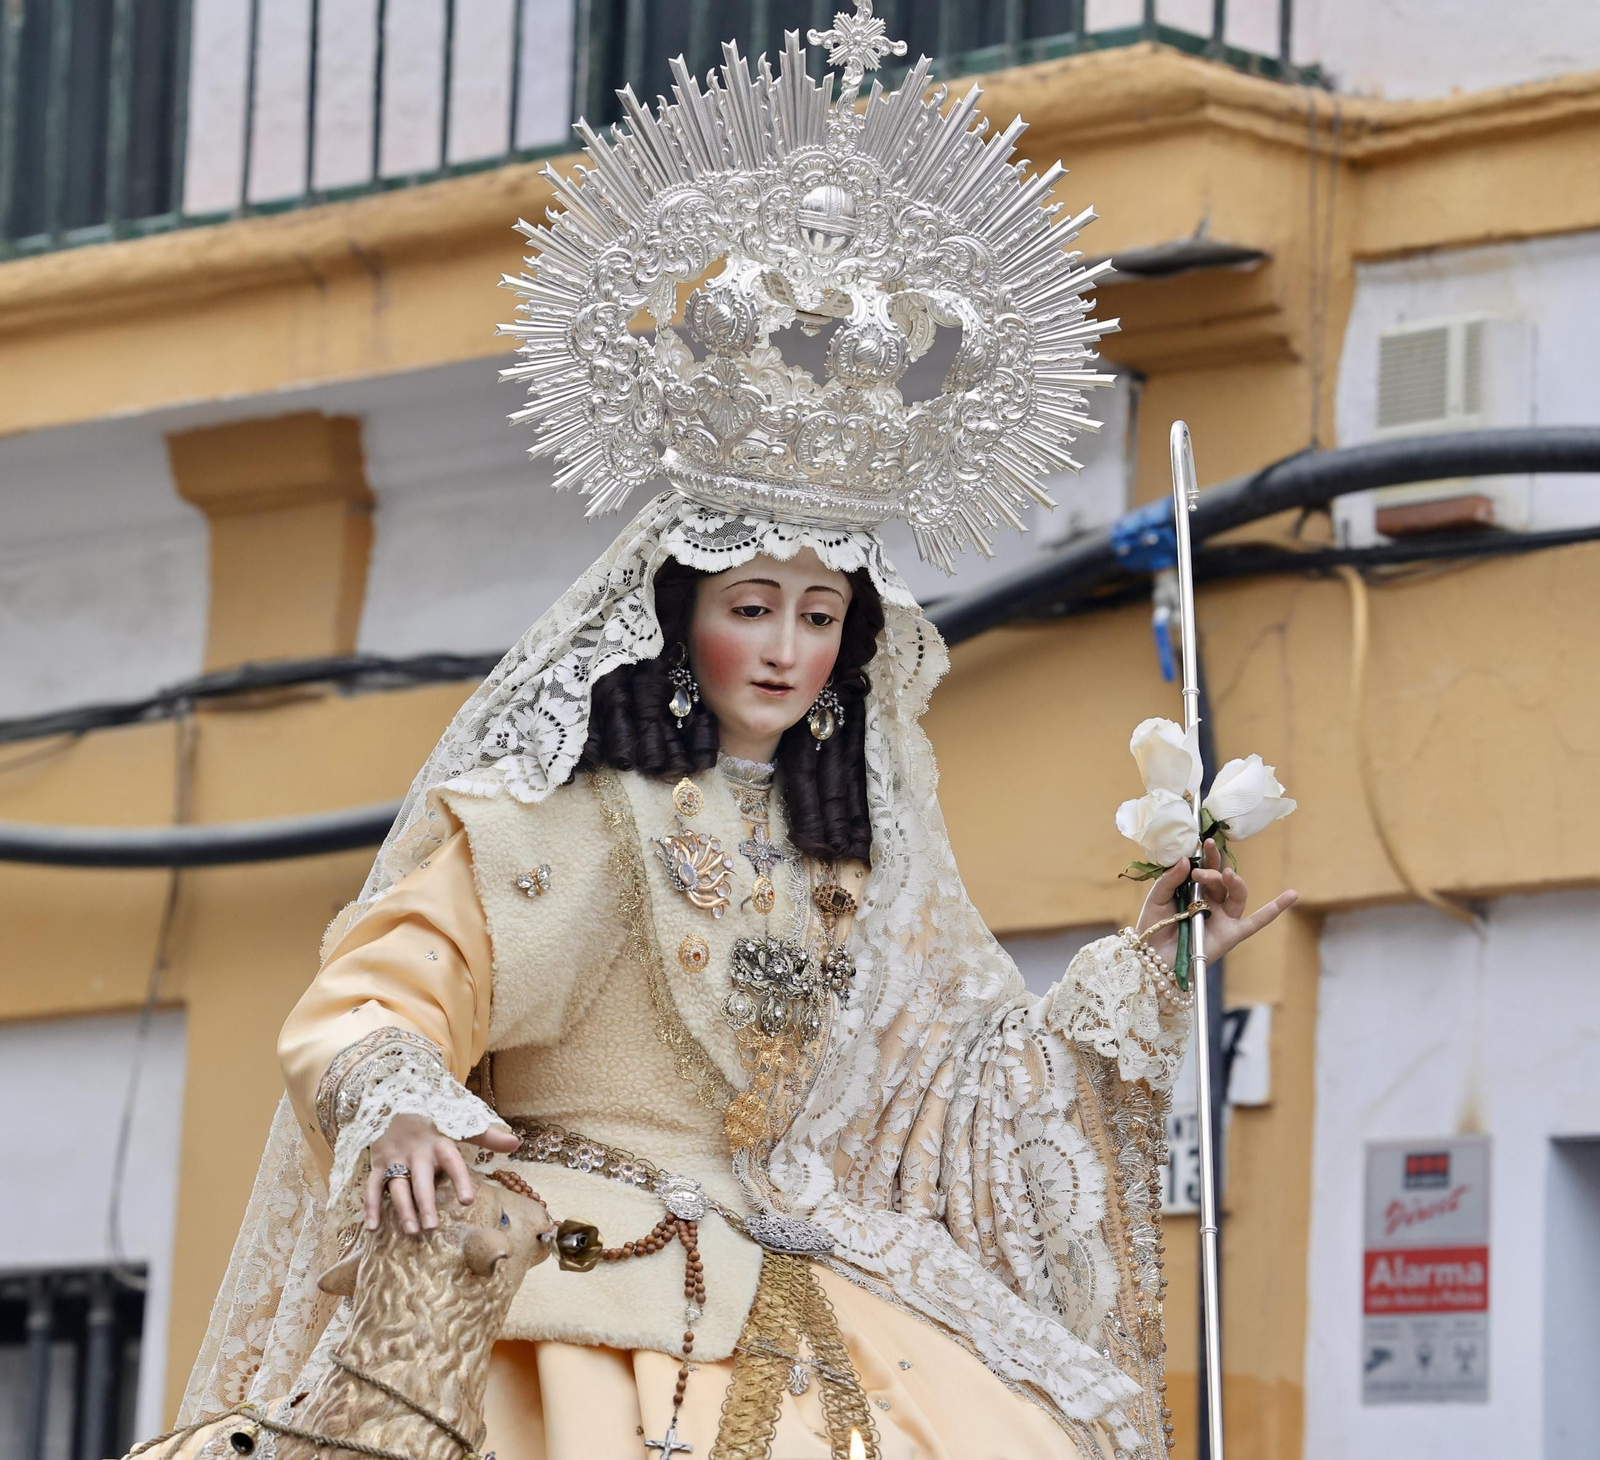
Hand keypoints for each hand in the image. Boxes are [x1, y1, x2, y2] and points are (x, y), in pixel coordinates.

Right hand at [364, 1113, 519, 1234]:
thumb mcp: (460, 1124)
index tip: (467, 1201)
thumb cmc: (434, 1119)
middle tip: (432, 1227)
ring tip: (411, 1231)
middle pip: (421, 1181)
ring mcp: (395, 1158)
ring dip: (403, 1209)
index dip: (460, 1180)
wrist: (394, 1099)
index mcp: (439, 1142)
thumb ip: (488, 1137)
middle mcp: (417, 1152)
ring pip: (397, 1186)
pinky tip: (373, 1228)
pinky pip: (371, 1187)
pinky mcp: (378, 1164)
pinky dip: (371, 1206)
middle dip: (425, 1203)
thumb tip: (517, 1143)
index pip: (452, 1162)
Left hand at [1135, 839, 1298, 968]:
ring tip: (1226, 874)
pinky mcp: (1230, 935)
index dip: (1209, 856)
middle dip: (1213, 872)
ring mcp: (1223, 918)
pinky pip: (1255, 923)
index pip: (1207, 869)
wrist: (1151, 958)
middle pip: (1222, 881)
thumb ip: (1169, 879)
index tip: (1206, 842)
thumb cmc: (1153, 928)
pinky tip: (1290, 895)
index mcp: (1195, 891)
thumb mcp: (1157, 898)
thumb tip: (1186, 860)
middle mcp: (1211, 903)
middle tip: (1198, 871)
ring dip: (1233, 882)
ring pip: (1237, 895)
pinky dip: (1272, 910)